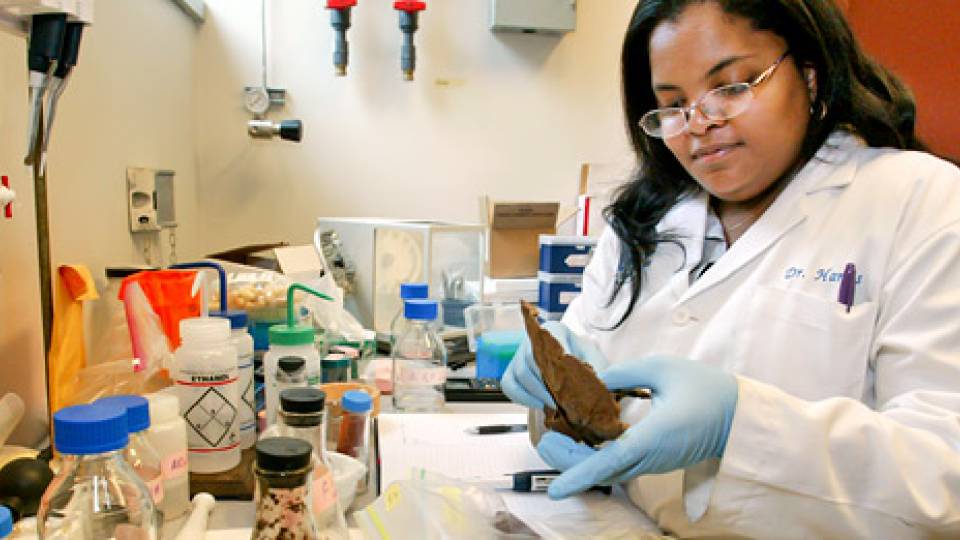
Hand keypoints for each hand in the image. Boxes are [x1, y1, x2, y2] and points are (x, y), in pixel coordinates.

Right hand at [500, 321, 607, 409]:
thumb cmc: (584, 358)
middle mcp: (533, 340)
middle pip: (529, 361)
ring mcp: (519, 355)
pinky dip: (523, 397)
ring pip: (518, 374)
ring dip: (534, 393)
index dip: (555, 370)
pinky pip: (510, 384)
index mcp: (555, 332)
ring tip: (552, 407)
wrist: (574, 358)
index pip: (548, 347)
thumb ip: (604, 370)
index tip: (567, 388)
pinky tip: (539, 405)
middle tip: (559, 404)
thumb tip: (608, 384)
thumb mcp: (597, 360)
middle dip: (544, 387)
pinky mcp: (512, 371)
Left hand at [535, 356, 738, 498]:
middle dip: (568, 461)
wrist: (737, 415)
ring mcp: (651, 462)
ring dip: (579, 459)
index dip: (580, 475)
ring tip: (553, 439)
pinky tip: (580, 438)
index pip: (610, 461)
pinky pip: (618, 464)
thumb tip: (595, 381)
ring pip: (607, 469)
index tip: (556, 490)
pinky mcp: (652, 460)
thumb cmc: (706, 389)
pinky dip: (594, 455)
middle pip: (601, 469)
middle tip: (544, 442)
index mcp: (653, 436)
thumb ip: (624, 373)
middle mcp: (650, 456)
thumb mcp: (663, 367)